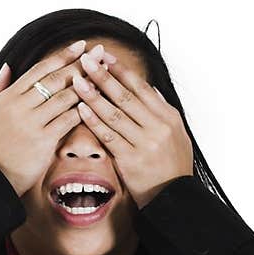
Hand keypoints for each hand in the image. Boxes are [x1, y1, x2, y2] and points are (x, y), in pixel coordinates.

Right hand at [0, 41, 116, 197]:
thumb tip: (8, 66)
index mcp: (7, 97)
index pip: (40, 70)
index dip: (62, 56)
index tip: (80, 45)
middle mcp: (20, 106)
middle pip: (56, 79)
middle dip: (81, 63)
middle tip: (100, 52)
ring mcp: (32, 123)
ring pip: (65, 97)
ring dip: (87, 84)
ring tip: (104, 74)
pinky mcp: (44, 141)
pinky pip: (69, 120)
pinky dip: (84, 110)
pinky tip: (98, 103)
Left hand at [73, 53, 194, 207]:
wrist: (174, 198)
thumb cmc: (173, 164)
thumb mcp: (177, 133)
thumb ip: (161, 109)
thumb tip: (147, 88)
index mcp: (168, 117)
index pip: (141, 87)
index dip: (121, 70)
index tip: (105, 56)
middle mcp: (157, 128)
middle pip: (125, 96)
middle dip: (103, 76)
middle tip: (85, 60)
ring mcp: (143, 144)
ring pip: (114, 114)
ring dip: (93, 95)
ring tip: (76, 80)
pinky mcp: (130, 161)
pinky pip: (108, 136)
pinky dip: (94, 121)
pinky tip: (81, 109)